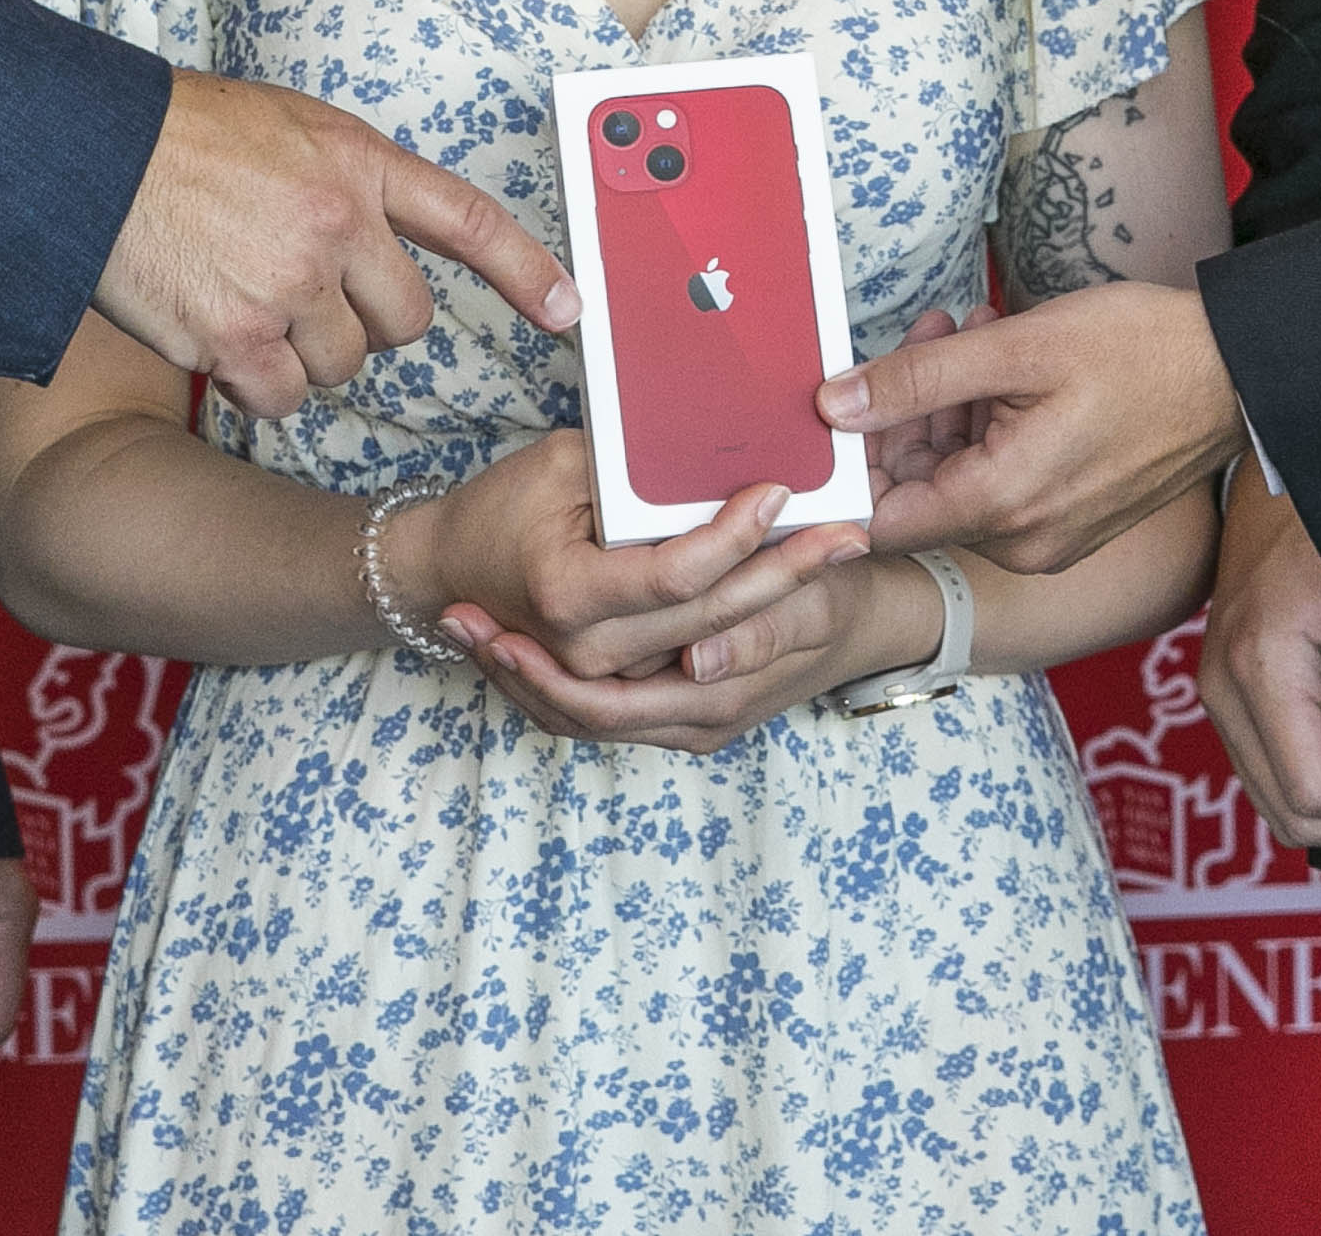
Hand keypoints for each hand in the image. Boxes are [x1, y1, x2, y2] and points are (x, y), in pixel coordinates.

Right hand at [94, 68, 581, 419]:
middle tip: (305, 293)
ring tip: (244, 298)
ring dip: (303, 353)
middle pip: (405, 323)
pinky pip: (282, 399)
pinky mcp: (238, 338)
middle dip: (365, 322)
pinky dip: (256, 387)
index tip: (569, 310)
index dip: (527, 272)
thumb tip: (382, 239)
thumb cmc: (184, 136)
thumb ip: (349, 181)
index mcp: (359, 163)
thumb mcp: (290, 128)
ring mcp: (290, 284)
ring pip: (342, 366)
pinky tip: (220, 341)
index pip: (468, 220)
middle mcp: (340, 224)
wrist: (93, 153)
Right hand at [414, 428, 868, 696]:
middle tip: (849, 532)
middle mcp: (587, 654)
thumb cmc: (501, 507)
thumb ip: (633, 472)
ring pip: (712, 653)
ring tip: (836, 557)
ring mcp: (603, 683)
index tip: (778, 492)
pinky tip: (794, 595)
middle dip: (787, 574)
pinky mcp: (618, 694)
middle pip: (709, 621)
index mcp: (568, 595)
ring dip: (778, 605)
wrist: (448, 570)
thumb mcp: (561, 464)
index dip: (734, 535)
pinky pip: (693, 672)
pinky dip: (747, 633)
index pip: (674, 575)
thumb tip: (717, 461)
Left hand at [450, 551, 912, 753]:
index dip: (546, 672)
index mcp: (712, 703)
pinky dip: (547, 676)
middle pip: (575, 716)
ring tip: (464, 626)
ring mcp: (675, 718)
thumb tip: (698, 663)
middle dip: (512, 672)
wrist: (862, 621)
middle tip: (458, 622)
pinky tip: (510, 636)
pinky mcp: (667, 700)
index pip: (607, 704)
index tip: (497, 625)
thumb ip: (760, 630)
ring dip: (518, 675)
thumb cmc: (834, 597)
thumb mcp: (812, 607)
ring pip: (576, 715)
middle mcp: (685, 723)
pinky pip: (593, 703)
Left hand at [825, 280, 1241, 575]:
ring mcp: (1052, 539)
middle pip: (923, 491)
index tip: (846, 405)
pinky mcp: (1074, 522)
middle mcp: (1024, 543)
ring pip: (962, 479)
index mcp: (1003, 507)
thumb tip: (834, 406)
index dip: (851, 464)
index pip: (882, 518)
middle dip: (909, 410)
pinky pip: (1003, 484)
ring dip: (951, 406)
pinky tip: (1005, 364)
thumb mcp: (1017, 346)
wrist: (1239, 373)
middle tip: (930, 333)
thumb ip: (917, 379)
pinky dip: (990, 427)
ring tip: (972, 330)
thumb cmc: (1140, 351)